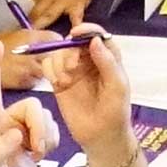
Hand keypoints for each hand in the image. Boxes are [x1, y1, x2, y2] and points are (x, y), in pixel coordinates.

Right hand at [0, 28, 64, 89]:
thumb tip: (56, 40)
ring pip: (47, 71)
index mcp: (32, 37)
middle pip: (55, 57)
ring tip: (34, 68)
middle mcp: (33, 52)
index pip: (56, 39)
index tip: (56, 46)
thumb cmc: (1, 44)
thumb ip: (39, 37)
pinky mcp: (23, 82)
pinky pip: (36, 82)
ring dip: (45, 70)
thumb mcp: (21, 34)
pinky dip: (34, 80)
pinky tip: (27, 76)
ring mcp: (29, 68)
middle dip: (55, 58)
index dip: (58, 43)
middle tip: (48, 60)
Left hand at [0, 42, 60, 166]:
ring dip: (46, 136)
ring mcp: (21, 128)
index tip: (0, 45)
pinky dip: (51, 141)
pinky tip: (42, 155)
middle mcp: (6, 120)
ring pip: (44, 116)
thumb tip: (15, 133)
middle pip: (32, 106)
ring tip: (37, 156)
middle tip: (38, 150)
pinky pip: (52, 127)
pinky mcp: (35, 136)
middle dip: (40, 127)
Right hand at [42, 25, 137, 164]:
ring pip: (58, 52)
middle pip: (74, 41)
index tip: (77, 33)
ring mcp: (72, 71)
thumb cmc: (115, 112)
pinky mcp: (59, 83)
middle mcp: (88, 61)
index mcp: (106, 58)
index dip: (87, 30)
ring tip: (66, 80)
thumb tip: (94, 40)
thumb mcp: (118, 87)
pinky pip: (48, 66)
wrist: (101, 137)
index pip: (96, 35)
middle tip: (72, 66)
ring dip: (59, 61)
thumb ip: (107, 62)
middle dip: (70, 49)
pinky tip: (58, 83)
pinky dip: (50, 70)